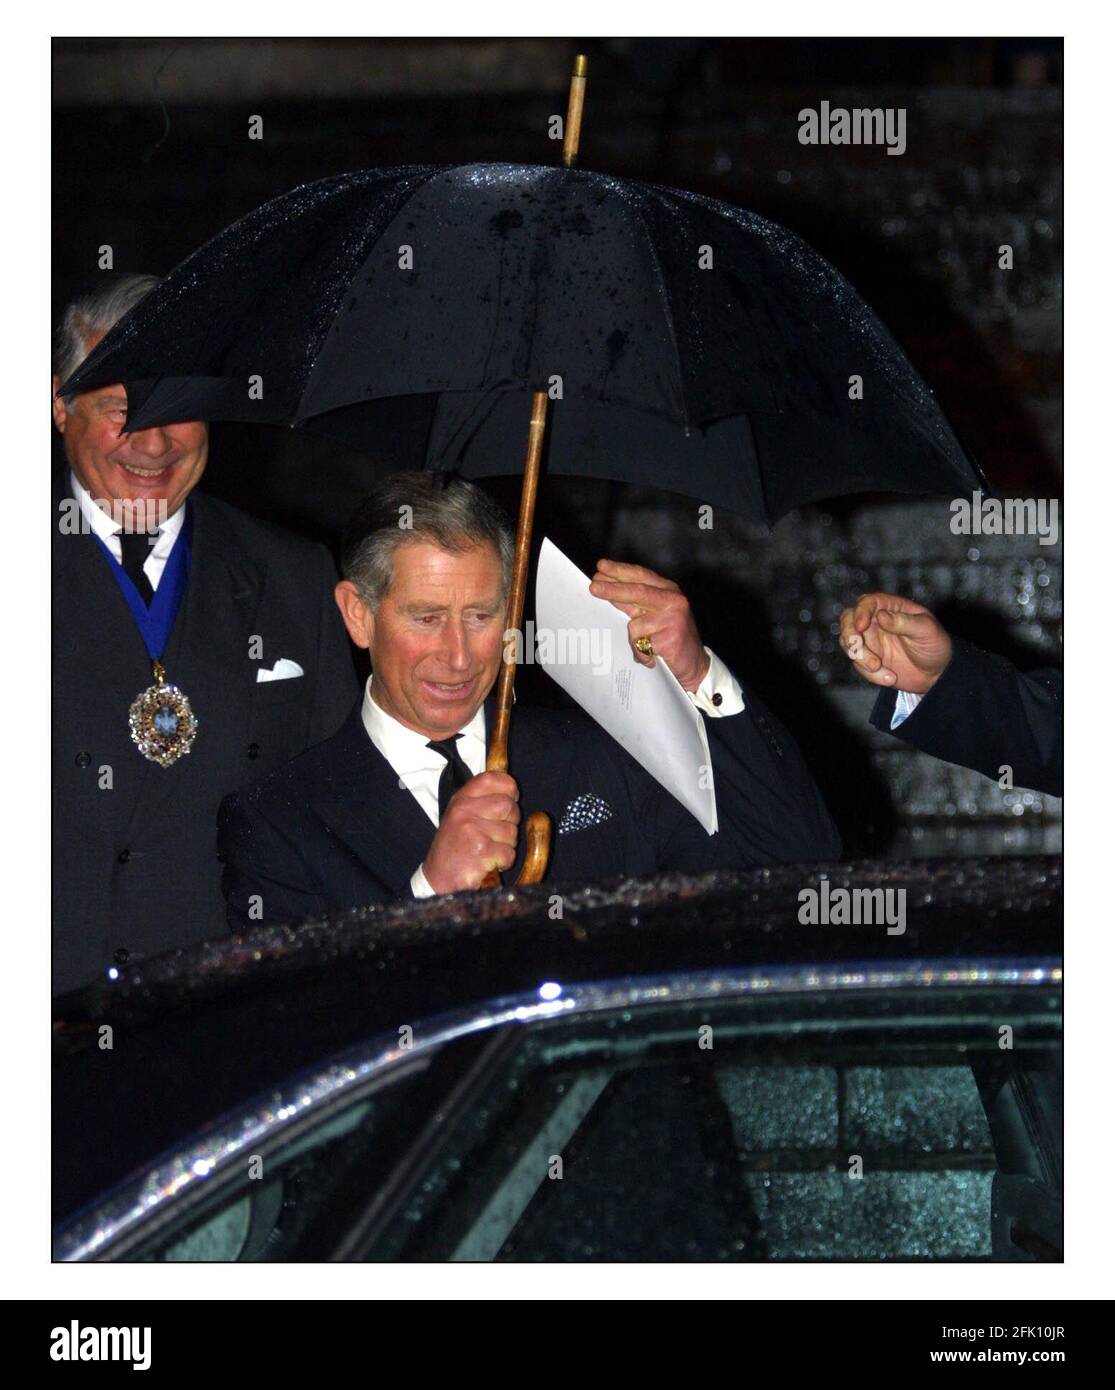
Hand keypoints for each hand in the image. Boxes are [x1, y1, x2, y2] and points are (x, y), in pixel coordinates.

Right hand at [422, 771, 520, 893]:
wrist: (437, 878)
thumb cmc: (453, 847)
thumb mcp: (460, 816)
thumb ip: (481, 800)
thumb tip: (511, 787)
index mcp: (460, 800)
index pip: (491, 778)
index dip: (508, 787)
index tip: (510, 798)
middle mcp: (464, 811)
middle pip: (508, 805)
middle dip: (510, 822)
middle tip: (496, 834)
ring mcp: (472, 830)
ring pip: (511, 831)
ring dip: (506, 845)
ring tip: (488, 850)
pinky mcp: (481, 850)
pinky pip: (508, 853)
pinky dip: (503, 862)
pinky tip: (488, 862)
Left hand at [589, 558, 710, 691]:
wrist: (695, 664)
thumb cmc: (671, 638)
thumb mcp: (654, 614)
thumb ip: (635, 603)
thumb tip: (607, 590)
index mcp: (668, 591)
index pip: (641, 576)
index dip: (620, 570)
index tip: (601, 567)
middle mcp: (673, 601)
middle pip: (637, 591)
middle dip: (612, 589)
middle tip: (593, 586)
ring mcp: (673, 619)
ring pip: (635, 624)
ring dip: (634, 639)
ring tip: (646, 646)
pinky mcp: (671, 639)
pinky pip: (641, 645)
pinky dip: (642, 654)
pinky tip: (652, 657)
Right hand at [838, 592, 951, 693]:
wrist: (936, 674)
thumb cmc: (935, 645)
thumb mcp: (926, 630)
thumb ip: (904, 622)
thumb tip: (880, 616)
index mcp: (891, 607)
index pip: (867, 602)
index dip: (860, 612)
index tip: (861, 626)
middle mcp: (875, 621)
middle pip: (848, 620)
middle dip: (849, 634)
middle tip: (857, 648)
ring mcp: (870, 640)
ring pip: (848, 643)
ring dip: (859, 657)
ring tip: (878, 667)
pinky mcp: (867, 659)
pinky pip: (858, 665)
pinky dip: (871, 674)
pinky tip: (890, 678)